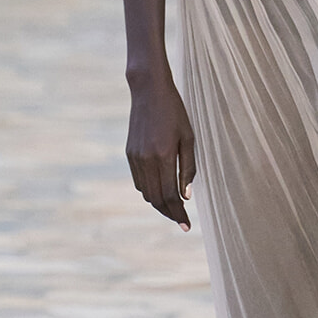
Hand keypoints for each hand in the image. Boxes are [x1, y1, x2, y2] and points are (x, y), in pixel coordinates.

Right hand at [126, 77, 195, 229]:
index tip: (186, 226)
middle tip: (181, 221)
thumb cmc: (175, 112)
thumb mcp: (188, 138)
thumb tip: (186, 196)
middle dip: (169, 213)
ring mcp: (135, 157)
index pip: (170, 195)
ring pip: (146, 192)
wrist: (149, 91)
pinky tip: (161, 191)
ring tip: (173, 208)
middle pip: (156, 199)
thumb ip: (188, 168)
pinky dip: (150, 191)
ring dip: (159, 204)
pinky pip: (139, 181)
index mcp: (164, 155)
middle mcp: (146, 159)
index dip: (179, 213)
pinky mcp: (129, 154)